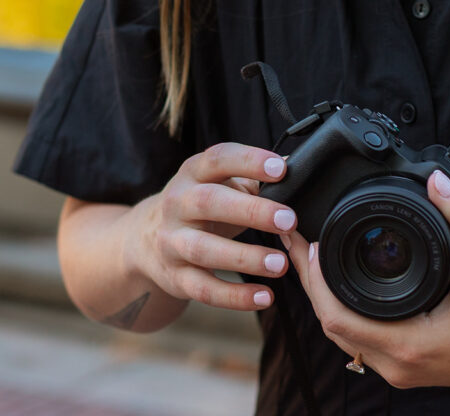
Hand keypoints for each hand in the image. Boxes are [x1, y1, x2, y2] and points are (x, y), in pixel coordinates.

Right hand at [131, 143, 296, 311]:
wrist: (146, 239)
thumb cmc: (201, 205)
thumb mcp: (219, 183)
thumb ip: (254, 177)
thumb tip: (297, 166)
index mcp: (193, 172)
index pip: (218, 158)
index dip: (249, 161)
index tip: (281, 169)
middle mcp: (177, 203)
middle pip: (210, 202)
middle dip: (251, 211)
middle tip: (288, 220)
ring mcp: (172, 241)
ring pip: (204, 249)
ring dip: (245, 257)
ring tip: (280, 264)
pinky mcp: (175, 277)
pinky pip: (204, 289)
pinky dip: (234, 296)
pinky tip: (264, 296)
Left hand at [284, 171, 449, 390]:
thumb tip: (437, 180)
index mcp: (410, 344)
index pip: (337, 317)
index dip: (314, 278)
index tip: (307, 238)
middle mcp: (398, 365)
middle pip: (331, 326)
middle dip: (309, 280)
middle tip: (297, 237)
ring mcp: (401, 370)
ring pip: (344, 336)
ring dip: (324, 296)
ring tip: (312, 253)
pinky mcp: (408, 366)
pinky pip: (361, 340)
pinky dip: (345, 310)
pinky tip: (342, 281)